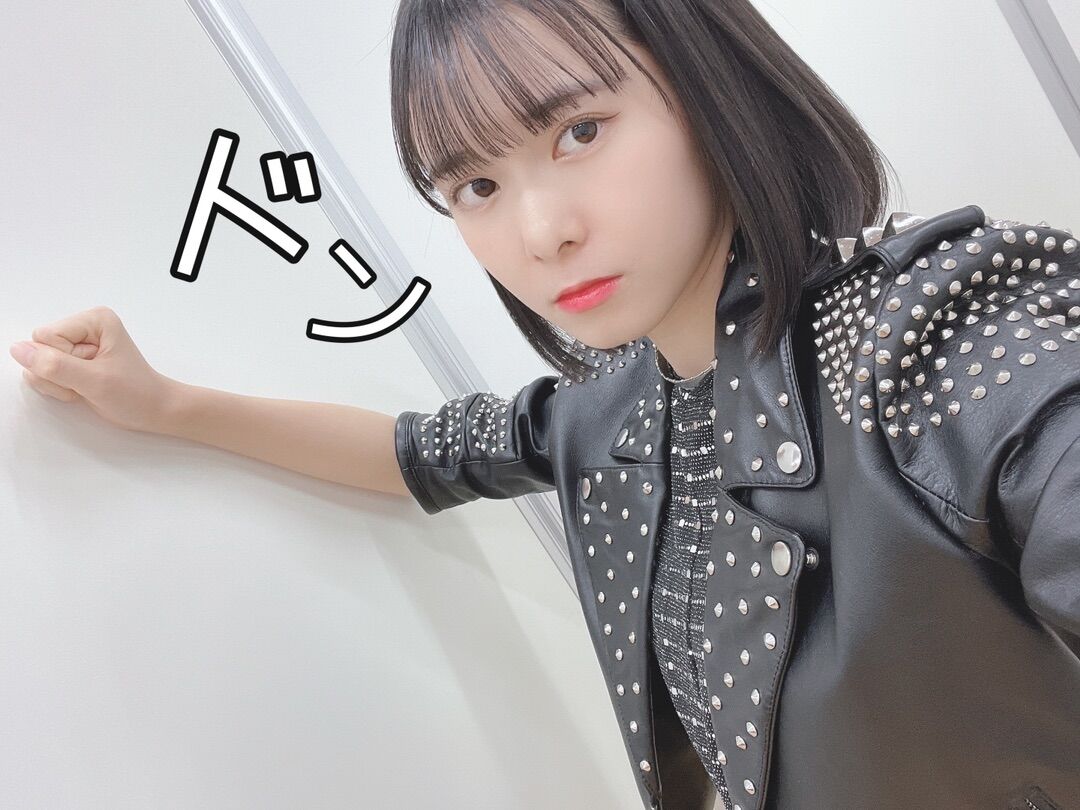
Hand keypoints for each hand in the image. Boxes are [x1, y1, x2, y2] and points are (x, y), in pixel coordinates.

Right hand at [9, 305, 177, 433]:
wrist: (153, 410)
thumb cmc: (135, 394)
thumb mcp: (94, 381)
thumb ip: (55, 366)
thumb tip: (18, 350)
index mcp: (93, 320)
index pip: (45, 337)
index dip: (60, 362)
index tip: (90, 373)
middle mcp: (83, 326)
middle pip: (38, 348)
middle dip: (58, 374)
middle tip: (88, 383)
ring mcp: (76, 343)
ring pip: (36, 363)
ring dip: (58, 383)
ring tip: (86, 387)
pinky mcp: (72, 360)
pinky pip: (43, 373)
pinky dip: (59, 388)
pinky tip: (81, 390)